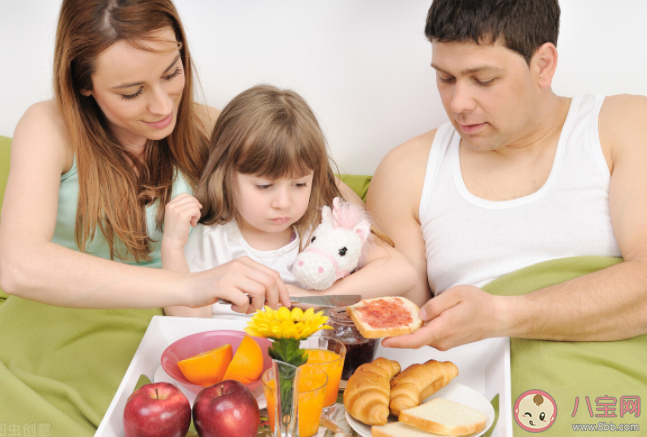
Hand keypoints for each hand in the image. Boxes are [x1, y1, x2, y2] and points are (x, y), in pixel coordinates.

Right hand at [162, 194, 201, 250]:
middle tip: (194, 217)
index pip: (184, 195)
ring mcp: (176, 210)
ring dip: (196, 213)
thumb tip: (197, 203)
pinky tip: (192, 224)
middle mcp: (171, 205)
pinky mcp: (182, 215)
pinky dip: (197, 217)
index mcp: (169, 205)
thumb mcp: (176, 216)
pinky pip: (196, 210)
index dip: (192, 200)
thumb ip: (182, 208)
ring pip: (194, 204)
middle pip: (190, 198)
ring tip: (192, 222)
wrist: (172, 242)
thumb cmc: (176, 231)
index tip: (195, 209)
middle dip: (195, 207)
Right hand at [189, 256, 291, 313]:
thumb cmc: (213, 287)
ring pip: (259, 291)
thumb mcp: (237, 280)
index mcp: (246, 262)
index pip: (273, 275)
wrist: (188, 287)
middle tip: (265, 308)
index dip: (283, 291)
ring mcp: (231, 274)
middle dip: (273, 300)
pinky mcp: (222, 286)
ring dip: (256, 305)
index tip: (285, 304)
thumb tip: (275, 299)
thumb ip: (254, 284)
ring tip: (246, 308)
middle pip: (270, 282)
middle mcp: (240, 265)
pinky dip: (242, 309)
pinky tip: (234, 307)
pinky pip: (243, 300)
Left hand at [381, 285, 509, 350]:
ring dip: (411, 330)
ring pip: (423, 336)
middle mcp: (442, 340)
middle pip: (415, 338)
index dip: (397, 342)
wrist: (498, 318)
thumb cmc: (480, 305)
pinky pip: (430, 336)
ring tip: (399, 318)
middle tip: (385, 321)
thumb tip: (420, 315)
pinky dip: (421, 329)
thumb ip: (435, 305)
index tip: (384, 341)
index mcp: (442, 329)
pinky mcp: (448, 340)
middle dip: (400, 332)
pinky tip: (418, 320)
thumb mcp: (456, 295)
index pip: (415, 340)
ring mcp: (446, 342)